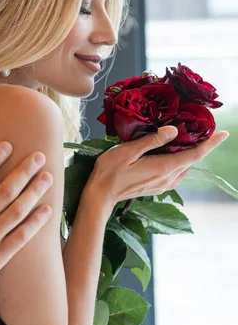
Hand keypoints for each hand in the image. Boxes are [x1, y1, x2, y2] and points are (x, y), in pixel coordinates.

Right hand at [83, 126, 228, 208]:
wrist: (100, 195)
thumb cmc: (110, 171)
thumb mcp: (129, 150)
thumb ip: (153, 140)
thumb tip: (174, 130)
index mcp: (163, 168)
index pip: (194, 155)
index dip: (210, 144)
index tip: (223, 134)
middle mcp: (167, 178)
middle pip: (191, 160)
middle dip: (200, 145)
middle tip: (202, 128)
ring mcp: (162, 185)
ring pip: (183, 167)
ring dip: (189, 154)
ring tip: (188, 138)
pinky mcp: (156, 187)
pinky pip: (175, 173)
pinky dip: (179, 161)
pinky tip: (171, 152)